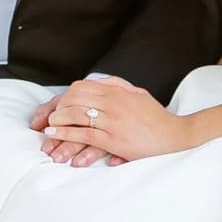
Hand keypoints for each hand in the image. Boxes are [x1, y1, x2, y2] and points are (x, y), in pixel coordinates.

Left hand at [42, 74, 192, 165]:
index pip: (81, 87)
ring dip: (57, 120)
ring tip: (47, 128)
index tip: (54, 107)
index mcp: (117, 90)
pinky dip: (66, 133)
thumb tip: (100, 82)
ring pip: (76, 114)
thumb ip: (119, 86)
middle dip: (57, 108)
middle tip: (46, 119)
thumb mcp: (137, 94)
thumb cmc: (156, 117)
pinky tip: (56, 134)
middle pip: (74, 98)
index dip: (63, 97)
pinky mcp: (114, 138)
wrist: (175, 135)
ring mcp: (112, 120)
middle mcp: (112, 102)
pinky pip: (84, 133)